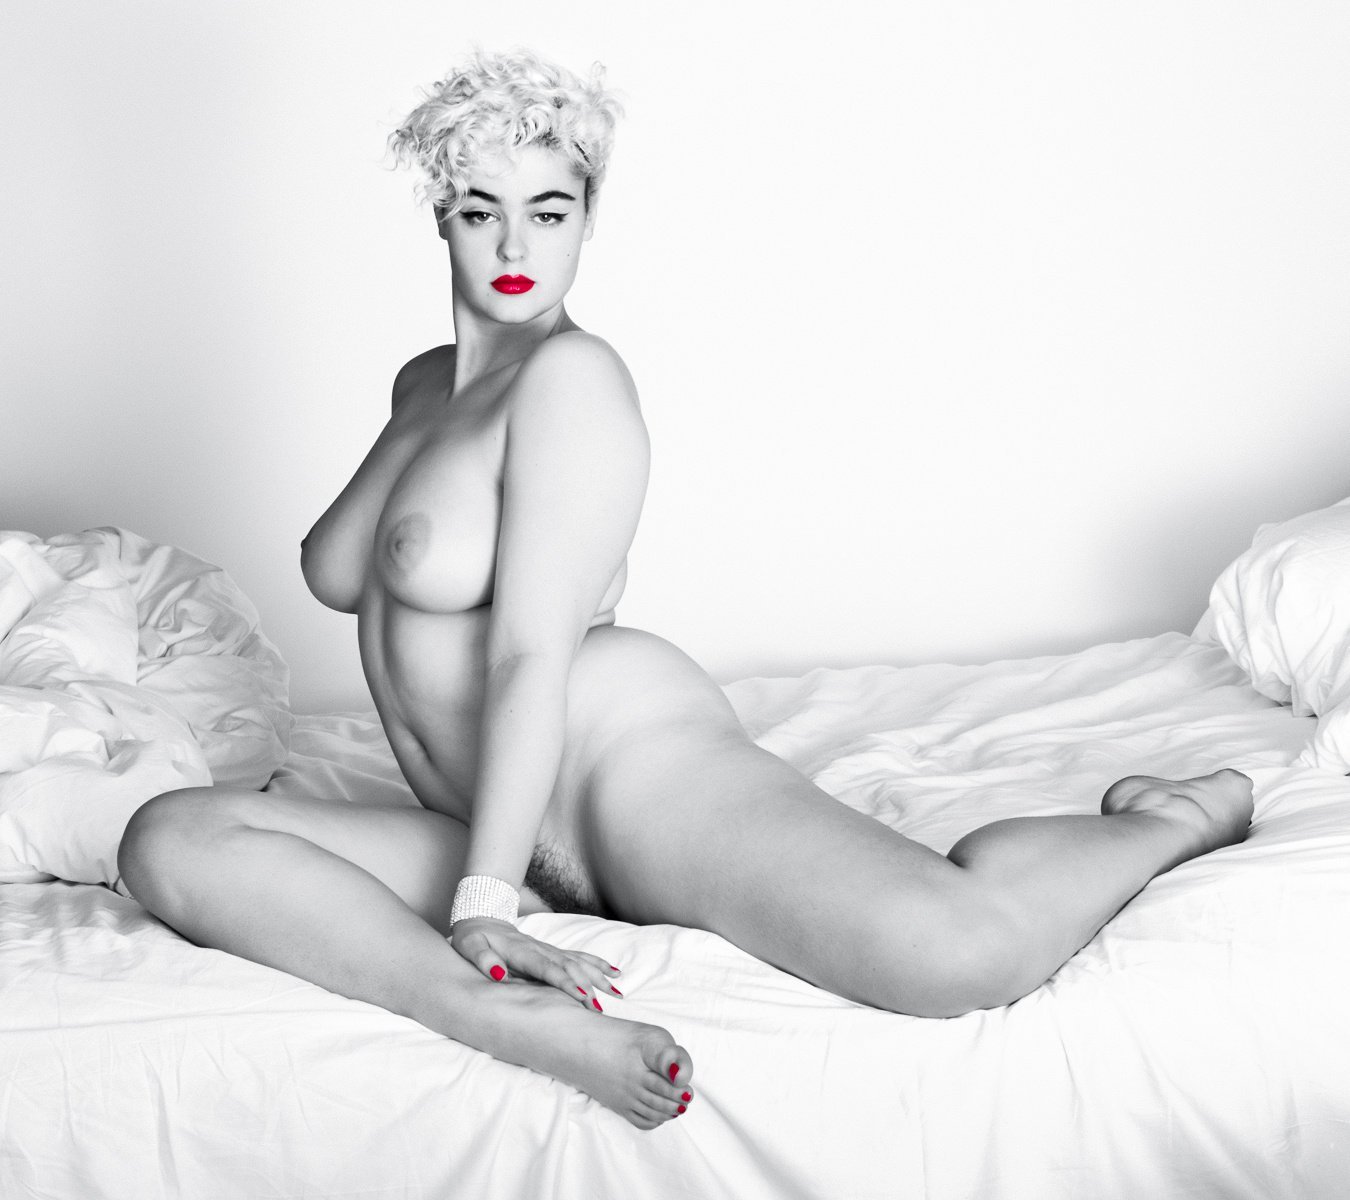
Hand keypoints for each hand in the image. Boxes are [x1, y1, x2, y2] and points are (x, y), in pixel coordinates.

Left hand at [451, 917, 622, 1009]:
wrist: (482, 917)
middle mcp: (540, 949)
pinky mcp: (552, 951)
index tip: (581, 995)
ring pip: (579, 962)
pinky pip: (579, 957)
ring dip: (598, 977)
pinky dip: (597, 965)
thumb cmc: (473, 938)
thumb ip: (484, 960)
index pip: (546, 968)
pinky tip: (614, 973)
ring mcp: (548, 949)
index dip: (564, 981)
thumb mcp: (470, 947)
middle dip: (587, 986)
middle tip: (601, 1008)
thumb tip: (498, 974)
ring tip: (617, 993)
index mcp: (522, 951)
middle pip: (569, 967)